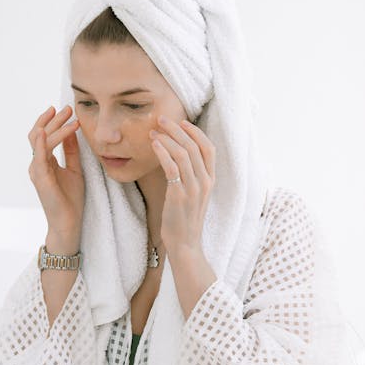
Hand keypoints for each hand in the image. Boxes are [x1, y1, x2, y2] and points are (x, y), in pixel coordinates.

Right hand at [28, 105, 83, 234]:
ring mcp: (37, 171)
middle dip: (53, 119)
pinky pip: (38, 157)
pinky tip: (44, 132)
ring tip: (68, 116)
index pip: (43, 136)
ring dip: (54, 127)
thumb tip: (72, 131)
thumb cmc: (71, 199)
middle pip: (39, 134)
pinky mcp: (40, 178)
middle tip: (68, 108)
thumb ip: (71, 151)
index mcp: (44, 162)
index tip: (65, 110)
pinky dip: (40, 143)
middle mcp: (37, 164)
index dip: (51, 121)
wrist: (69, 222)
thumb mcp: (75, 169)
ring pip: (40, 141)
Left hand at [149, 115, 215, 253]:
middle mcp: (205, 182)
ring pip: (183, 154)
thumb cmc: (184, 218)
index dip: (196, 132)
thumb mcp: (193, 194)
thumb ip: (190, 176)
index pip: (209, 148)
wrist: (185, 244)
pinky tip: (154, 145)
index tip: (181, 122)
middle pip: (194, 146)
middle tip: (161, 119)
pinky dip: (162, 153)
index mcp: (210, 180)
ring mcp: (194, 188)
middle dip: (177, 129)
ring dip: (166, 138)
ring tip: (153, 132)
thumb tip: (176, 155)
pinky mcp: (179, 195)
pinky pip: (172, 167)